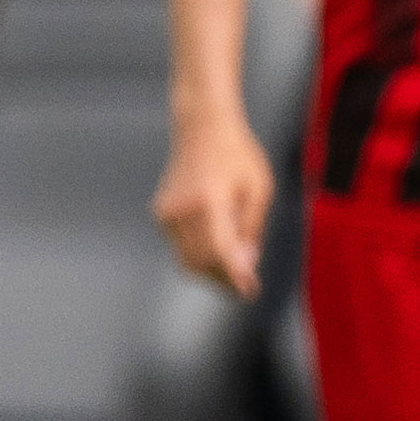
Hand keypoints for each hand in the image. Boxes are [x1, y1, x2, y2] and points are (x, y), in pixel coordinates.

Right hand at [152, 113, 273, 300]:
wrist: (202, 128)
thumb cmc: (237, 155)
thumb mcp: (258, 189)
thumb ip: (251, 229)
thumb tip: (245, 265)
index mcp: (209, 201)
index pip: (220, 252)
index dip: (235, 277)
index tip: (249, 292)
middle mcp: (182, 209)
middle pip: (201, 262)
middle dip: (223, 280)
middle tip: (245, 289)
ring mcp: (167, 212)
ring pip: (187, 259)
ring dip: (211, 273)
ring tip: (235, 277)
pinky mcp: (161, 214)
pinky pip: (180, 247)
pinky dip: (199, 257)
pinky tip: (219, 254)